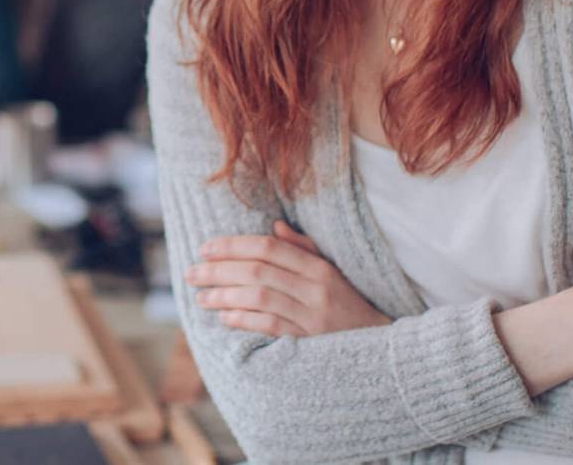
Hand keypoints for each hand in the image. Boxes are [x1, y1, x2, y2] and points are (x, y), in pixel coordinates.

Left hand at [185, 221, 389, 337]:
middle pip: (257, 271)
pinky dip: (244, 320)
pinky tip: (225, 317)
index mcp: (318, 267)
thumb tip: (273, 226)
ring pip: (260, 298)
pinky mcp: (309, 341)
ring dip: (224, 296)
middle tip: (191, 273)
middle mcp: (315, 288)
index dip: (233, 245)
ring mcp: (312, 315)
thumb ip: (302, 249)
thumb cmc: (348, 304)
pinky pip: (270, 327)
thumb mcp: (332, 271)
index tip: (204, 248)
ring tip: (201, 297)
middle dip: (219, 271)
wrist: (380, 346)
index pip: (268, 248)